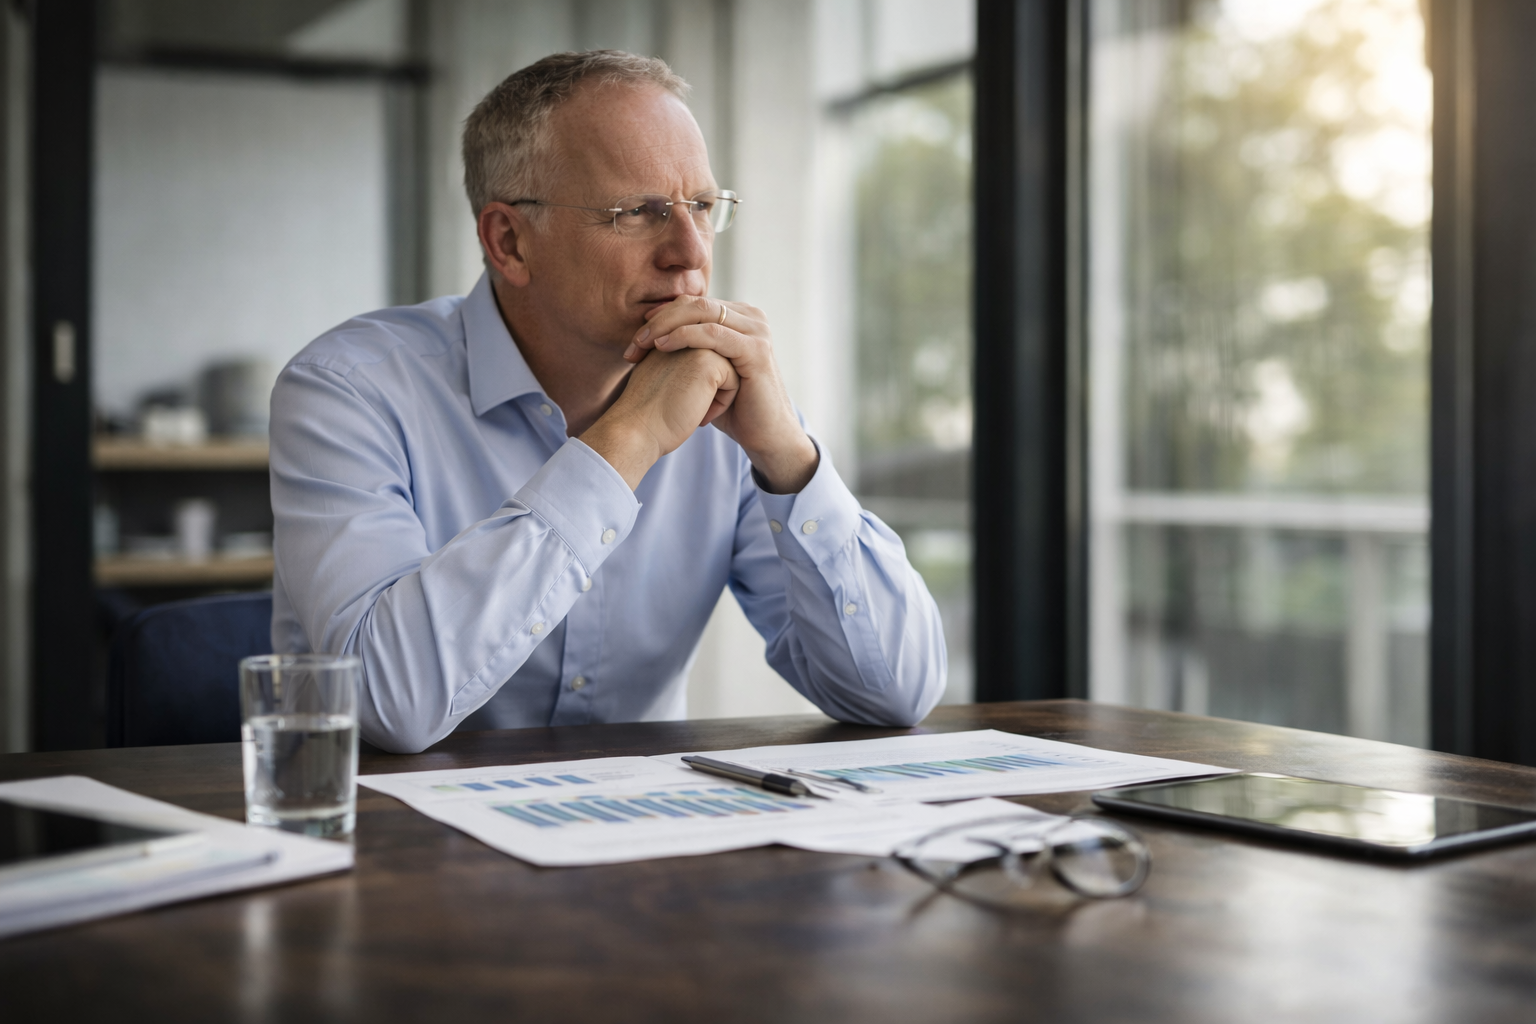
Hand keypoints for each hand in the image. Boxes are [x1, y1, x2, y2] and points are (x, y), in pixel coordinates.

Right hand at [581, 348, 738, 489]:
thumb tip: (710, 372)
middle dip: (712, 388)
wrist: (637, 430)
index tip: (676, 400)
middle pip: (721, 362)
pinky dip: (722, 403)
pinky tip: (700, 414)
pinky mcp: (708, 361)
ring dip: (718, 396)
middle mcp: (683, 333)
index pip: (706, 359)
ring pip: (731, 370)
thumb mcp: (666, 380)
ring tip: (692, 410)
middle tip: (684, 406)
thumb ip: (684, 366)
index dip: (699, 385)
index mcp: (671, 334)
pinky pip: (735, 380)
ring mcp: (696, 344)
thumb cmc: (649, 412)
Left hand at [624, 296, 817, 492]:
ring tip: (641, 344)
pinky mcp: (756, 349)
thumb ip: (689, 350)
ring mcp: (756, 331)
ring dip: (666, 326)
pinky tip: (663, 347)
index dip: (660, 316)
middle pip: (695, 303)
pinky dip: (684, 336)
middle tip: (634, 341)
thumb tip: (651, 336)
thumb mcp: (707, 372)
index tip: (634, 338)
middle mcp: (751, 317)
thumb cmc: (734, 408)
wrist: (764, 435)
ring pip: (702, 311)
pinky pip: (713, 333)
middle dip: (659, 319)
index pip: (692, 304)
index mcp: (739, 317)